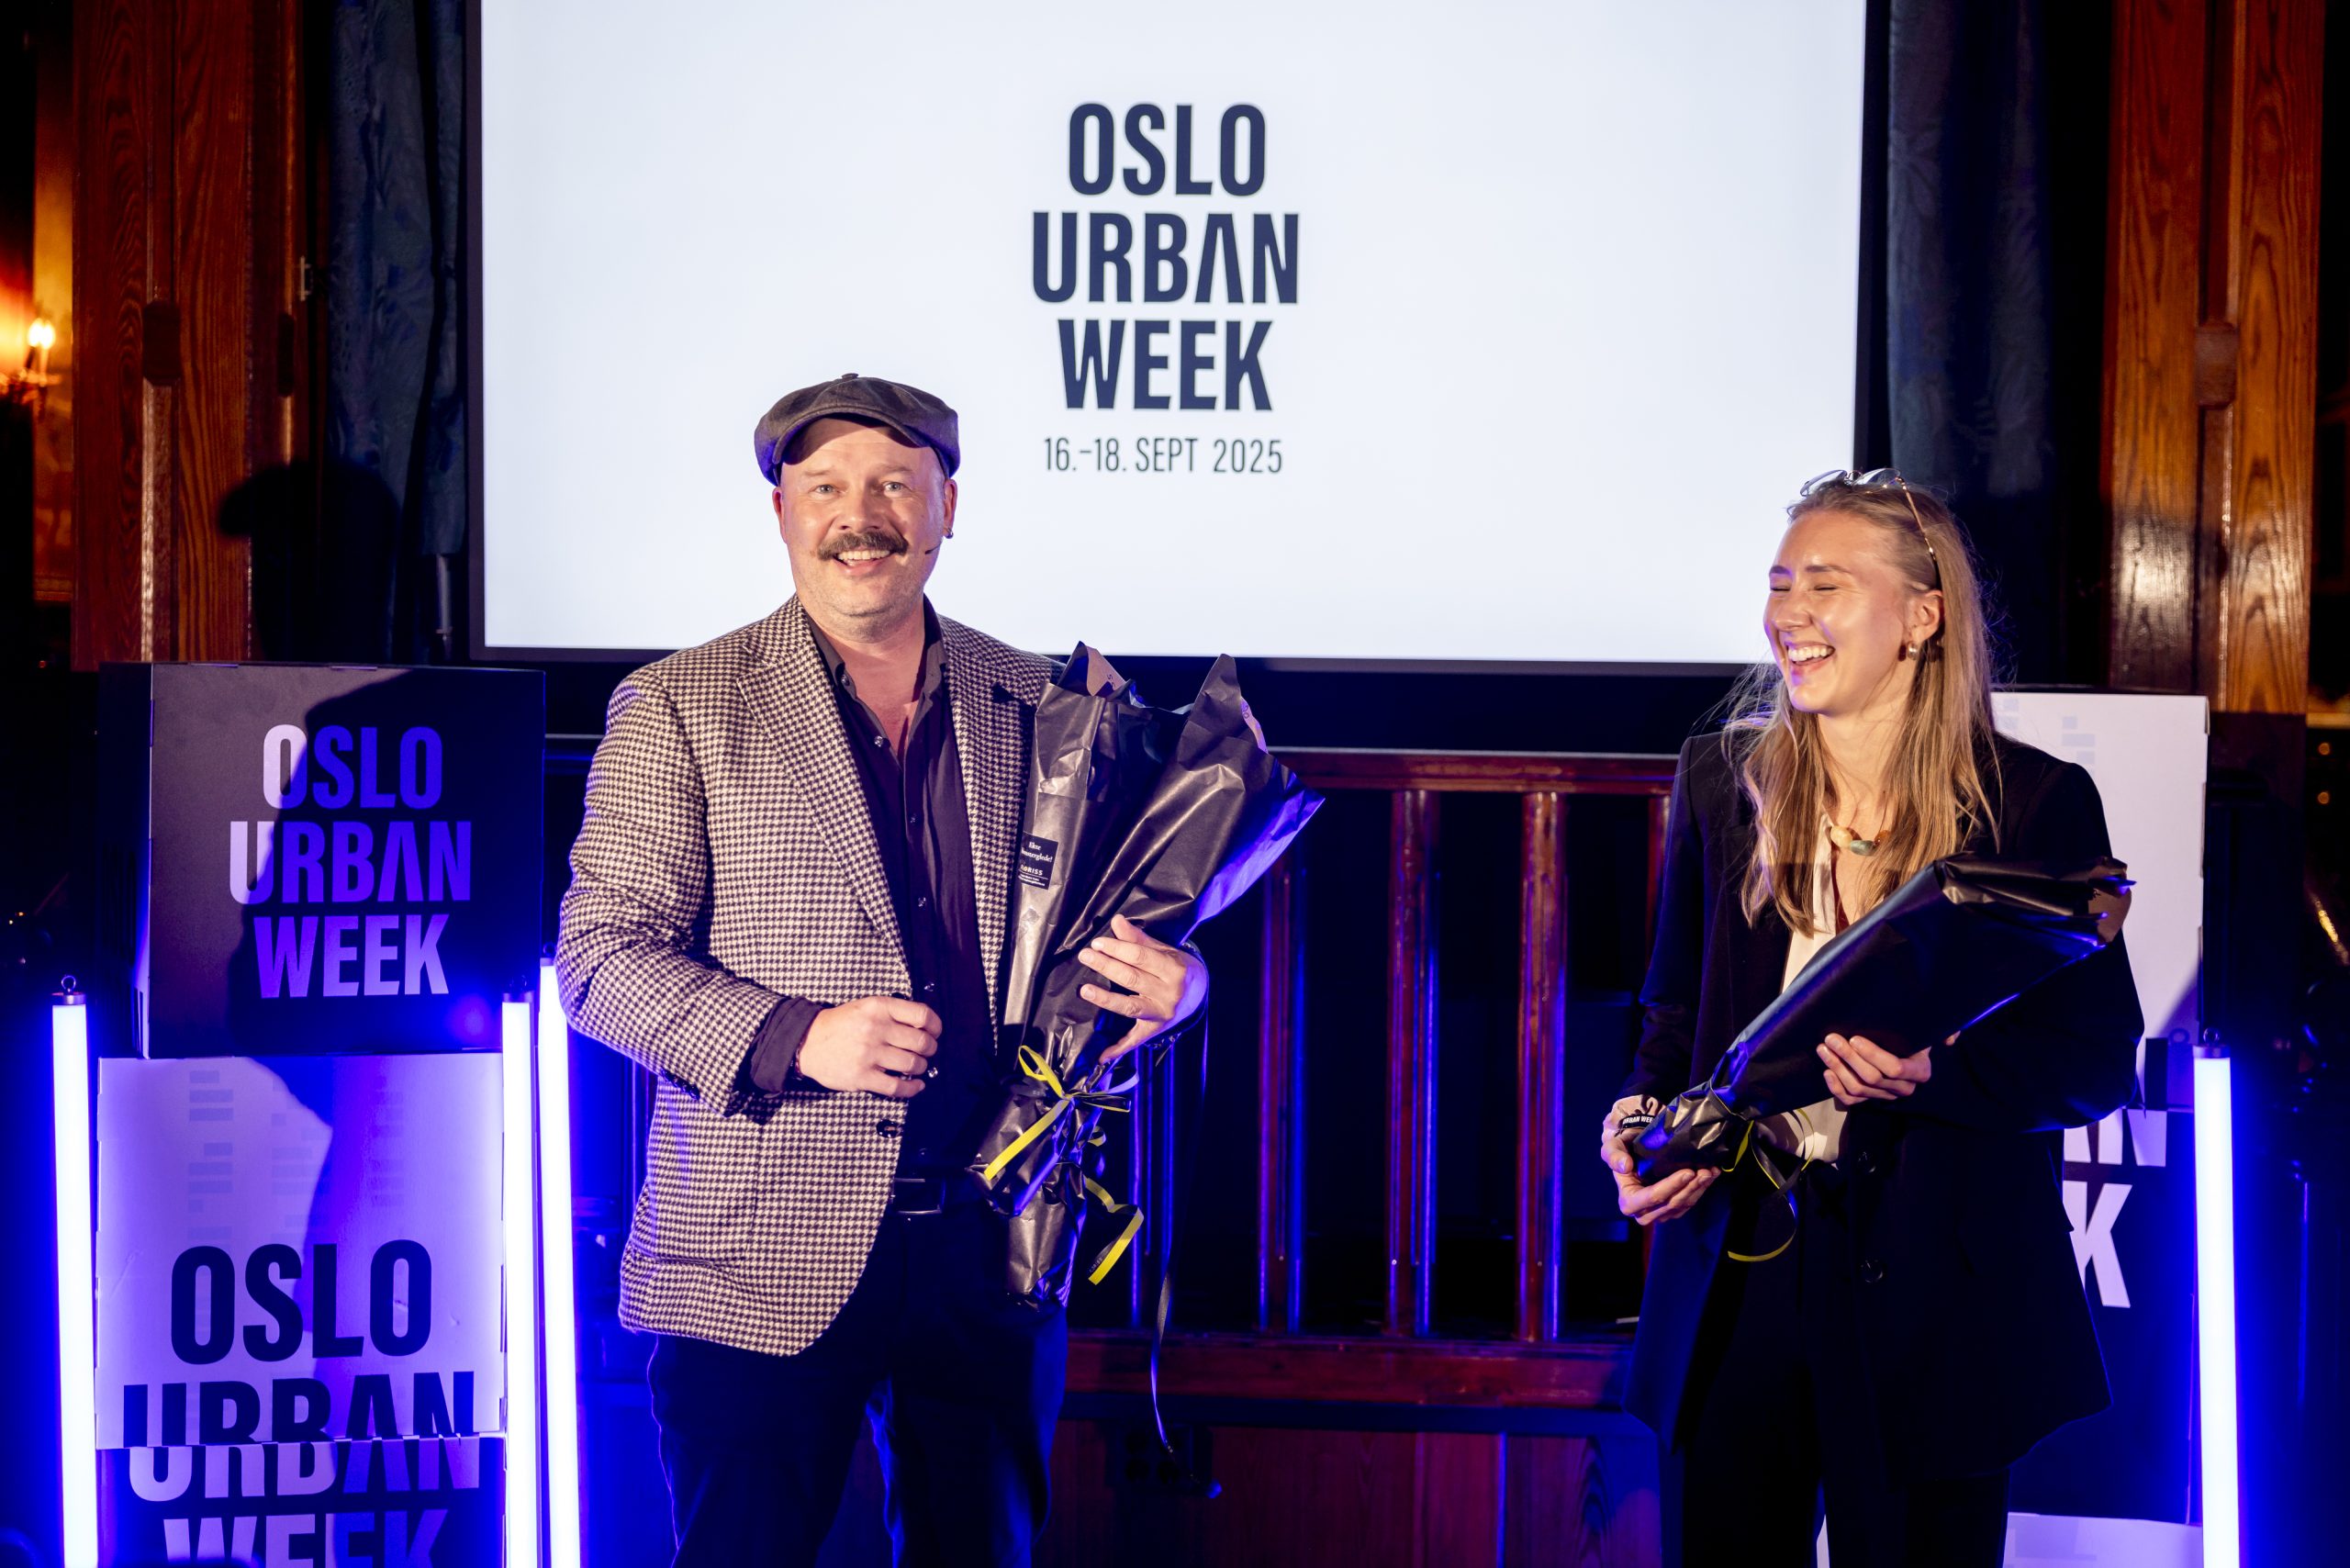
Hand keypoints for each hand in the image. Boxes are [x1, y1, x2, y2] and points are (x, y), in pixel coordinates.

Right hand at [796, 996, 941, 1097]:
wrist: (807, 1042)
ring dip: (921, 1067)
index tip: (935, 1033)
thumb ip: (893, 1013)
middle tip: (927, 1052)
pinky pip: (897, 1086)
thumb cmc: (840, 1024)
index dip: (935, 1027)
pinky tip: (915, 1085)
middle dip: (930, 1049)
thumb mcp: (866, 1006)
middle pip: (921, 1042)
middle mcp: (875, 1029)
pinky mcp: (862, 1076)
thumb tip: (925, 1026)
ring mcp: (868, 1054)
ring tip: (917, 1066)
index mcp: (878, 1007)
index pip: (922, 1015)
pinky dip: (912, 1088)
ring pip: (912, 1064)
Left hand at [1076, 914, 1208, 1064]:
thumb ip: (1139, 939)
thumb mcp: (1164, 950)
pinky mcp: (1155, 1029)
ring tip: (1085, 990)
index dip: (1117, 948)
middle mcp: (1169, 993)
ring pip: (1130, 1006)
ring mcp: (1162, 1013)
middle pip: (1132, 979)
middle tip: (1086, 956)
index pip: (1140, 957)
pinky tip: (1102, 1055)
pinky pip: (1135, 1040)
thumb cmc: (1178, 968)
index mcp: (1174, 969)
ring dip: (1106, 999)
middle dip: (1106, 966)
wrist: (1200, 994)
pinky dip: (1118, 1048)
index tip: (1098, 943)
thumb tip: (1117, 921)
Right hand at [1600, 1094, 1717, 1225]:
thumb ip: (1613, 1155)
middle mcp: (1644, 1213)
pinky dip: (1701, 1189)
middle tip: (1705, 1171)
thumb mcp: (1612, 1148)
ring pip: (1684, 1205)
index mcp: (1628, 1202)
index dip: (1672, 1185)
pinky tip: (1710, 1176)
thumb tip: (1625, 1166)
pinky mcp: (1672, 1211)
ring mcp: (1660, 1214)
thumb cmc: (1623, 1151)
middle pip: (1672, 1203)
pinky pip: (1689, 1203)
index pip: (1653, 1197)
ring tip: (1711, 1172)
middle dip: (1691, 1187)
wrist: (1632, 1154)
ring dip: (1700, 1189)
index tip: (1688, 1171)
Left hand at [1817, 1032, 1933, 1105]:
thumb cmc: (1912, 1037)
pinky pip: (1851, 1100)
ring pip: (1858, 1088)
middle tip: (1831, 1039)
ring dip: (1837, 1068)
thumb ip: (1944, 1030)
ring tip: (1824, 1049)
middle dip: (1848, 1057)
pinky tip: (1826, 1071)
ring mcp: (1885, 1096)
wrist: (1901, 1050)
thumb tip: (1951, 1039)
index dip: (1873, 1055)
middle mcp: (1904, 1088)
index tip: (1855, 1038)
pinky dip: (1836, 1088)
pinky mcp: (1870, 1100)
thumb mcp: (1928, 1031)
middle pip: (1872, 1077)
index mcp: (1920, 1071)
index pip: (1895, 1068)